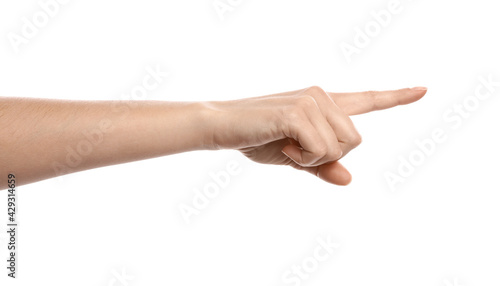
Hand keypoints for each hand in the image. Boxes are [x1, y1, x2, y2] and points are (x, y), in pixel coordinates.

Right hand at [205, 86, 426, 185]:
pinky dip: (303, 157)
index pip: (366, 99)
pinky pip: (322, 148)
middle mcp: (322, 96)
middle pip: (356, 140)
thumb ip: (323, 166)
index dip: (396, 97)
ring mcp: (312, 101)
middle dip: (328, 155)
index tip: (423, 90)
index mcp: (324, 104)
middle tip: (295, 149)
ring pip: (341, 146)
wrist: (223, 126)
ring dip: (313, 157)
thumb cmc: (258, 138)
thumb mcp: (295, 158)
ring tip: (286, 144)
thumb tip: (349, 180)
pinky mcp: (299, 111)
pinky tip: (283, 144)